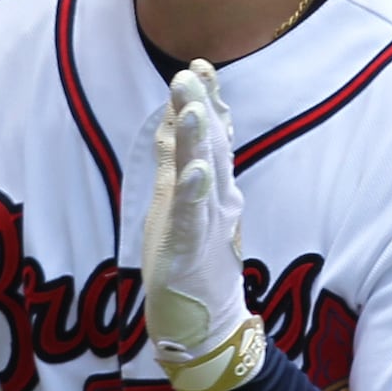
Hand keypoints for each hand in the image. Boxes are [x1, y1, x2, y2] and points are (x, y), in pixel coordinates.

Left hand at [144, 62, 263, 390]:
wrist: (205, 325)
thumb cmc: (193, 266)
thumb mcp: (184, 206)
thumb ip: (182, 164)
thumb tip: (176, 121)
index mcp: (212, 189)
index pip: (208, 137)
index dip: (205, 101)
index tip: (199, 66)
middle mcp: (216, 200)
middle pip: (209, 146)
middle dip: (200, 107)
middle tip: (191, 71)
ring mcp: (207, 224)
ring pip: (204, 175)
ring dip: (197, 141)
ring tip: (192, 109)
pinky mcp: (193, 251)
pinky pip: (195, 218)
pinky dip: (196, 194)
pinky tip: (196, 172)